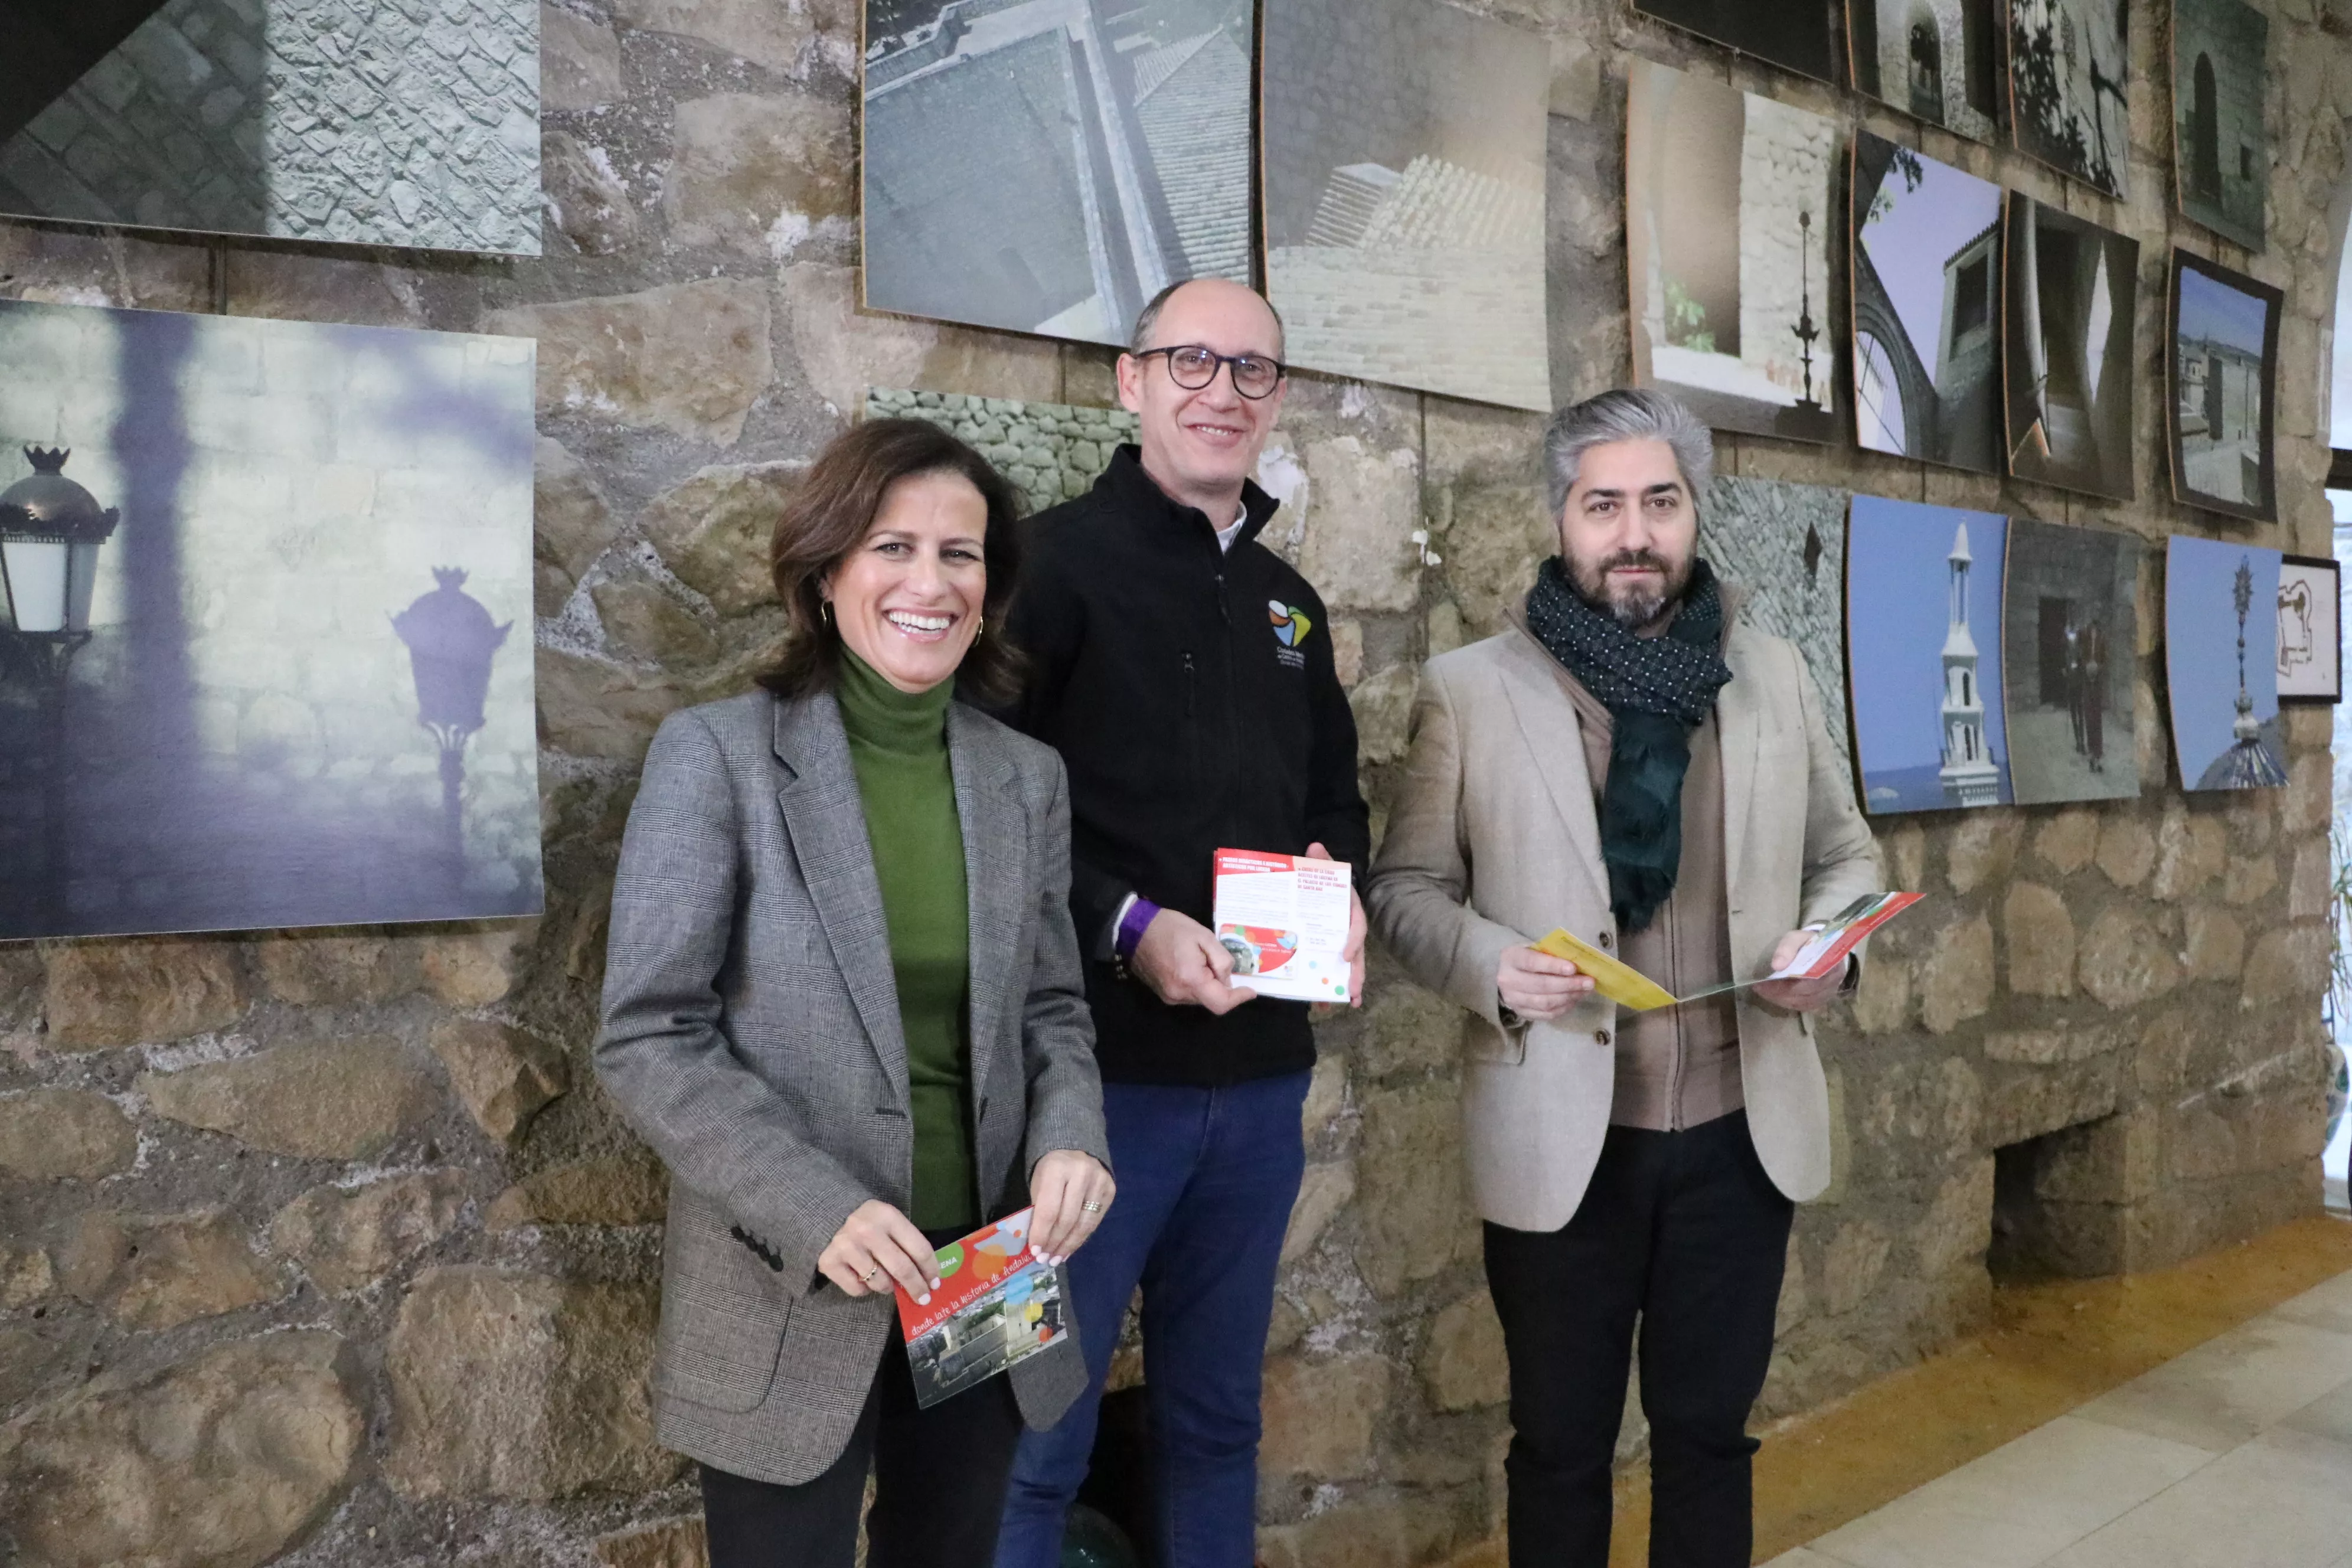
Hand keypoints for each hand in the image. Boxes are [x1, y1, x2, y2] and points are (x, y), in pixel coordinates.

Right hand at [817, 1199, 939, 1303]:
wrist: (827, 1216)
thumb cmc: (868, 1222)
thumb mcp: (889, 1222)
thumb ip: (905, 1242)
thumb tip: (926, 1276)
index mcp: (887, 1215)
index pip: (918, 1248)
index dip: (930, 1269)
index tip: (935, 1283)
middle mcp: (866, 1230)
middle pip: (901, 1268)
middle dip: (916, 1287)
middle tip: (923, 1299)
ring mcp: (846, 1246)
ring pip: (880, 1283)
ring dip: (887, 1287)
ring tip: (885, 1279)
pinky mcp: (829, 1263)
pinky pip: (858, 1290)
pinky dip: (865, 1289)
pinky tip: (862, 1276)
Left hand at [1029, 1149, 1114, 1263]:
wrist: (1076, 1149)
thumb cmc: (1050, 1170)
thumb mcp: (1038, 1184)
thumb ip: (1038, 1210)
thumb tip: (1037, 1244)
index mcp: (1057, 1168)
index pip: (1049, 1209)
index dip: (1041, 1233)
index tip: (1034, 1251)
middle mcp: (1081, 1173)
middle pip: (1067, 1219)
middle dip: (1054, 1242)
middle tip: (1045, 1259)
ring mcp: (1099, 1181)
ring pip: (1084, 1223)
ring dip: (1069, 1245)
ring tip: (1057, 1259)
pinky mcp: (1110, 1190)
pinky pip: (1095, 1222)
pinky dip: (1081, 1238)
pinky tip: (1070, 1248)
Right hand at [1131, 907, 1250, 1012]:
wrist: (1134, 929)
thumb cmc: (1170, 928)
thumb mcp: (1203, 935)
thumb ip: (1221, 959)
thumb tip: (1228, 978)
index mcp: (1191, 980)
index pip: (1221, 1003)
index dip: (1238, 999)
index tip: (1250, 990)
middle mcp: (1179, 995)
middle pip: (1211, 1000)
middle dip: (1222, 985)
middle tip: (1218, 961)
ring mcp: (1169, 997)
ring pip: (1200, 998)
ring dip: (1209, 984)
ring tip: (1202, 959)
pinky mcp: (1163, 994)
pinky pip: (1188, 994)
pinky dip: (1197, 984)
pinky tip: (1193, 965)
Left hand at [1304, 841, 1366, 1007]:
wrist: (1324, 884)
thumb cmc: (1324, 878)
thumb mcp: (1322, 868)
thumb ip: (1320, 860)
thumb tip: (1315, 847)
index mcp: (1350, 910)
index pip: (1357, 926)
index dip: (1353, 940)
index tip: (1345, 956)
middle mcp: (1349, 928)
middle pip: (1357, 954)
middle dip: (1356, 974)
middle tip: (1353, 993)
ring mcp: (1343, 941)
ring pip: (1349, 966)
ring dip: (1348, 985)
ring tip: (1346, 1004)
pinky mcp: (1333, 950)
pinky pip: (1335, 970)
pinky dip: (1331, 986)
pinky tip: (1325, 1003)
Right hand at [1497, 943, 1593, 1022]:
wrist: (1508, 974)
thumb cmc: (1528, 957)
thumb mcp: (1535, 948)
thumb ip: (1552, 953)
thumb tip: (1580, 962)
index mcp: (1511, 958)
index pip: (1532, 962)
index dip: (1553, 966)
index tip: (1573, 968)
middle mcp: (1508, 980)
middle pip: (1541, 985)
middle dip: (1568, 984)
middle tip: (1589, 982)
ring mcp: (1513, 1000)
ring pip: (1545, 1002)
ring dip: (1569, 997)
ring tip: (1585, 991)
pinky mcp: (1521, 1013)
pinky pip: (1546, 1014)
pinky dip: (1564, 1008)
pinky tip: (1575, 1000)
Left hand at [1753, 929, 1844, 1013]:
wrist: (1822, 949)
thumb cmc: (1808, 943)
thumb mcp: (1797, 938)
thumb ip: (1787, 948)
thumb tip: (1776, 966)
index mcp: (1832, 963)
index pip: (1811, 979)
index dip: (1787, 983)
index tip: (1766, 981)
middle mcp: (1834, 981)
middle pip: (1806, 993)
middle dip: (1780, 992)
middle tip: (1760, 988)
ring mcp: (1828, 993)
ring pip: (1803, 1002)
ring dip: (1782, 999)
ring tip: (1764, 991)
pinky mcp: (1822, 999)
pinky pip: (1803, 1006)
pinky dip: (1787, 1002)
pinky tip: (1774, 996)